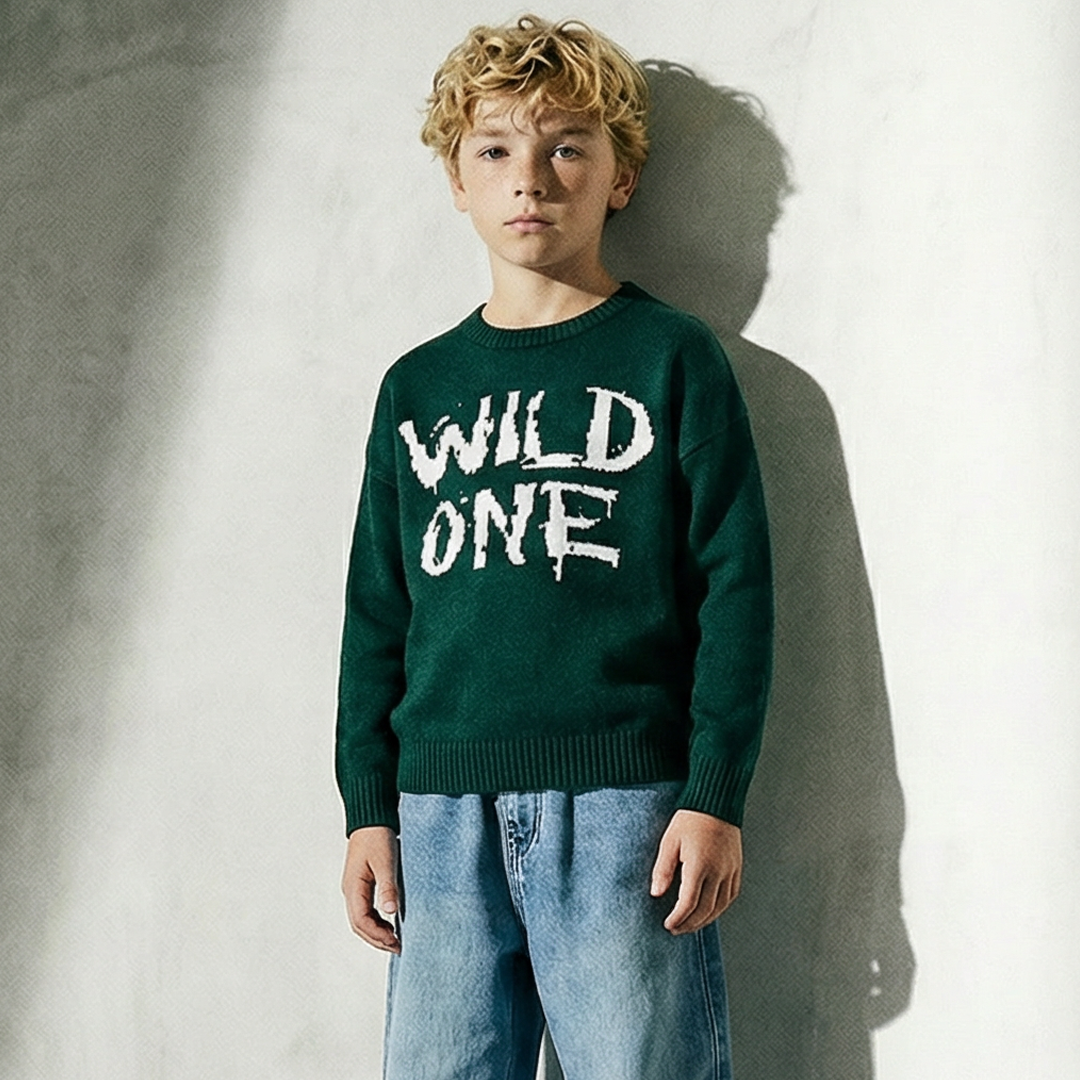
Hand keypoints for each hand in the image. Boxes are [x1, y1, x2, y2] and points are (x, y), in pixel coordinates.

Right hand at [341, 825, 400, 953]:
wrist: (371, 818)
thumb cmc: (377, 836)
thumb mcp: (385, 861)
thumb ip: (387, 886)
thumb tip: (390, 911)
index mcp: (353, 887)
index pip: (361, 922)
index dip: (377, 936)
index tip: (396, 943)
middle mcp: (351, 891)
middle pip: (359, 925)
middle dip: (377, 939)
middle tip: (398, 948)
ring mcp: (355, 888)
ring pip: (362, 919)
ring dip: (376, 932)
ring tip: (395, 940)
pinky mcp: (362, 883)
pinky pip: (366, 909)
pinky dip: (377, 920)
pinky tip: (391, 922)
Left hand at [650, 809, 742, 933]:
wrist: (716, 802)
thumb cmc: (690, 818)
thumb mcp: (669, 841)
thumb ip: (663, 869)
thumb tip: (655, 893)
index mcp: (699, 865)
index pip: (688, 903)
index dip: (677, 918)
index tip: (667, 924)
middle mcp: (718, 872)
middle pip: (705, 910)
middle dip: (689, 924)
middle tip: (675, 929)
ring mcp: (730, 871)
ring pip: (720, 907)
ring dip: (704, 920)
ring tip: (690, 924)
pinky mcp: (736, 867)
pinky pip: (730, 896)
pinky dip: (719, 908)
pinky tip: (709, 911)